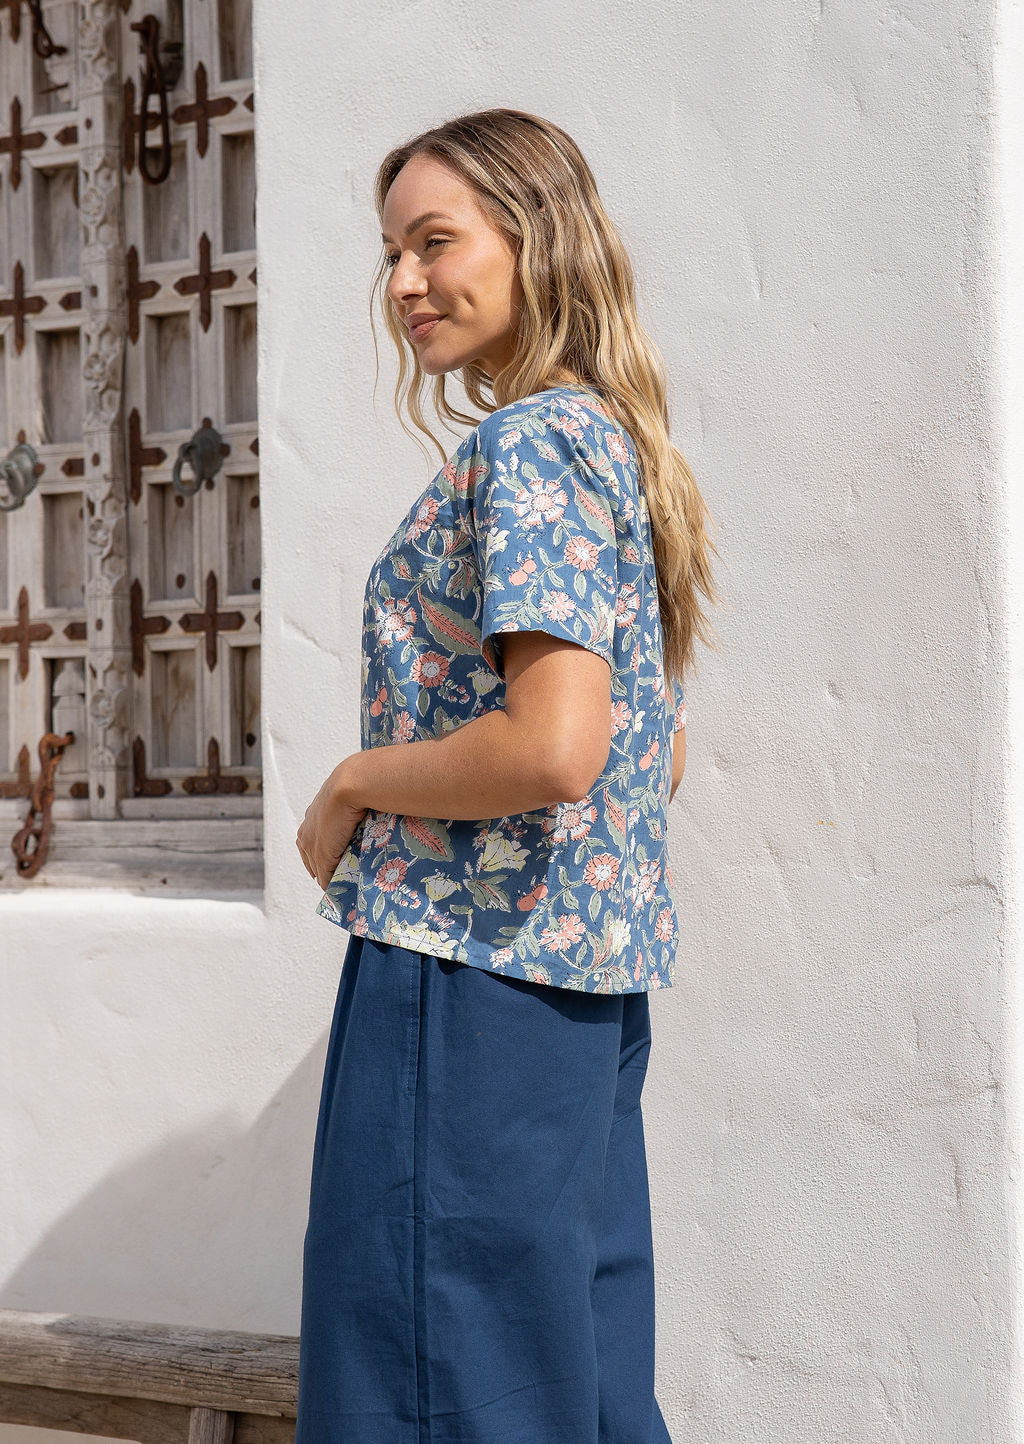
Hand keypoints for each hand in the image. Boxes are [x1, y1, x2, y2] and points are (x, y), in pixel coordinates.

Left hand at [296, 760, 367, 891]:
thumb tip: (368, 816)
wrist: (353, 783)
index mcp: (313, 815)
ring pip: (318, 869)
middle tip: (339, 879)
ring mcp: (312, 844)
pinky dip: (334, 885)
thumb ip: (353, 810)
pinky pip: (325, 877)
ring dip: (330, 878)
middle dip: (323, 869)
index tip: (335, 863)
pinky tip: (345, 890)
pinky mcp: (321, 855)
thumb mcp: (351, 798)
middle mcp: (307, 830)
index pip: (312, 841)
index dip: (322, 854)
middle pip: (311, 858)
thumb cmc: (360, 783)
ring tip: (344, 888)